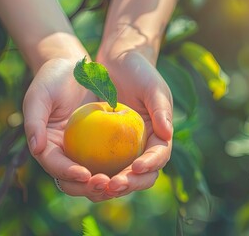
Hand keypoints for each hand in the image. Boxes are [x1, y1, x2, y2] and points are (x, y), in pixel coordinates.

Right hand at [23, 58, 112, 201]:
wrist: (75, 69)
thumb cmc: (52, 79)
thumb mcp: (39, 95)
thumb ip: (34, 121)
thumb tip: (36, 149)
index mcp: (45, 146)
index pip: (54, 165)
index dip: (67, 173)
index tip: (85, 174)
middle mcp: (63, 154)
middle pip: (73, 181)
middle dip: (88, 188)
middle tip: (106, 183)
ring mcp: (82, 153)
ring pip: (93, 179)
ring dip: (106, 186)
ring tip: (121, 183)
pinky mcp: (100, 148)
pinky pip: (109, 164)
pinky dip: (118, 171)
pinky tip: (132, 170)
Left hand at [97, 51, 173, 197]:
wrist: (117, 62)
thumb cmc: (138, 71)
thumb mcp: (152, 86)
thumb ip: (161, 108)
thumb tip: (167, 133)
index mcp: (159, 136)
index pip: (159, 157)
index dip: (150, 165)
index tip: (136, 167)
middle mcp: (143, 147)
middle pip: (141, 175)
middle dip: (129, 183)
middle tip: (112, 185)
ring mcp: (123, 150)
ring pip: (120, 176)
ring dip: (110, 186)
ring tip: (96, 186)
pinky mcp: (104, 148)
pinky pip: (100, 166)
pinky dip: (93, 174)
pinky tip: (81, 176)